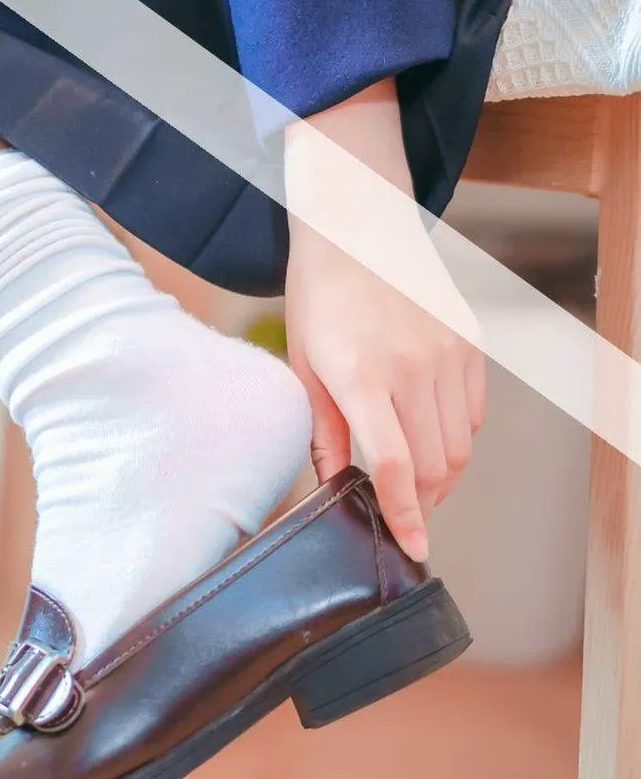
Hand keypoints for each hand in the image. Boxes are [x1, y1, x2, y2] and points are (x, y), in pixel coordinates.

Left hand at [281, 81, 485, 561]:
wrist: (358, 228)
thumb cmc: (319, 298)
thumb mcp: (303, 365)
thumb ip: (323, 430)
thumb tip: (335, 486)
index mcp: (361, 377)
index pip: (393, 467)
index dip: (404, 516)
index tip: (413, 549)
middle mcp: (412, 368)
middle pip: (434, 466)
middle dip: (422, 502)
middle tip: (401, 515)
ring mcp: (447, 354)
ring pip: (459, 445)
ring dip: (441, 475)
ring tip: (414, 480)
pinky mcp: (469, 343)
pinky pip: (474, 413)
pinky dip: (457, 437)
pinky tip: (429, 435)